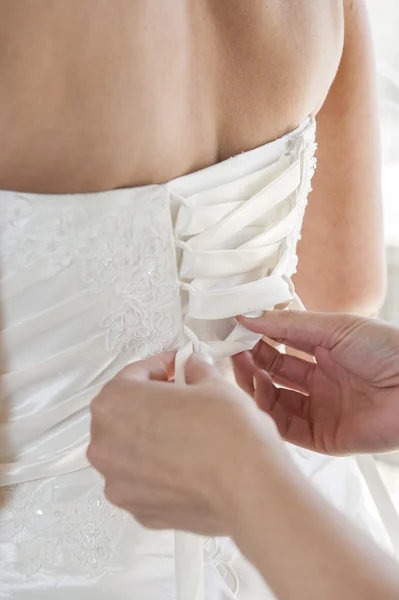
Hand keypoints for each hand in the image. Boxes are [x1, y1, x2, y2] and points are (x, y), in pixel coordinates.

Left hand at [88, 352, 282, 532]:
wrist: (250, 488)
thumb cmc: (227, 433)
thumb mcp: (213, 384)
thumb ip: (195, 372)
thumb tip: (194, 369)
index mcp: (115, 404)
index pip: (133, 375)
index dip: (162, 367)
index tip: (179, 368)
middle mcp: (105, 444)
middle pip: (125, 414)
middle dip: (153, 404)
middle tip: (185, 399)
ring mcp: (118, 483)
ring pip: (132, 451)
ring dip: (154, 439)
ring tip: (189, 434)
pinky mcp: (138, 511)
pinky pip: (144, 482)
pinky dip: (161, 471)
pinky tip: (189, 465)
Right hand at [233, 311, 398, 454]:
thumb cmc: (388, 350)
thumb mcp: (335, 327)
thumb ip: (288, 325)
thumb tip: (248, 315)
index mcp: (327, 351)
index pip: (282, 344)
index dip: (259, 336)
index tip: (234, 328)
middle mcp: (321, 381)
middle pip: (275, 372)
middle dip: (252, 359)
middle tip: (230, 347)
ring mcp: (321, 409)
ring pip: (275, 399)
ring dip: (255, 382)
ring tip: (242, 365)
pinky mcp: (323, 437)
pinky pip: (286, 426)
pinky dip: (269, 408)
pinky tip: (262, 387)